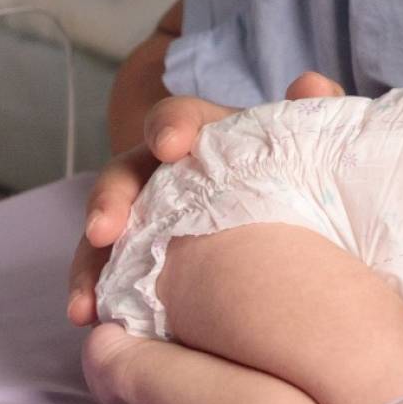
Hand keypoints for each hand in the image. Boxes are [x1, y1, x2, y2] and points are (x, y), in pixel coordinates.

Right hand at [65, 71, 343, 324]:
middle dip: (109, 199)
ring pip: (107, 232)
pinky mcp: (145, 263)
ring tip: (84, 301)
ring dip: (89, 262)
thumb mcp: (316, 153)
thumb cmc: (308, 185)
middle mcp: (170, 173)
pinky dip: (95, 294)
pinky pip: (111, 276)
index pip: (179, 118)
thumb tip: (311, 85)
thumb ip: (316, 118)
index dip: (169, 125)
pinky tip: (89, 318)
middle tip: (103, 230)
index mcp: (210, 137)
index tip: (170, 145)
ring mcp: (152, 219)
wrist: (318, 241)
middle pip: (126, 174)